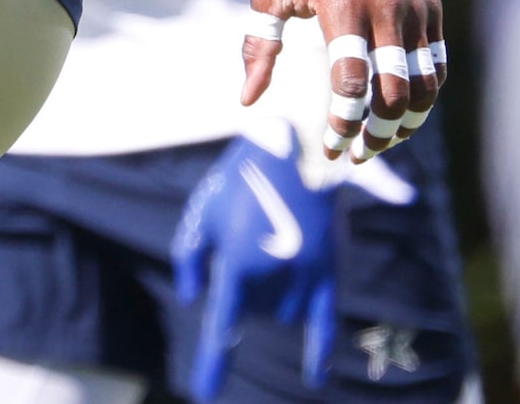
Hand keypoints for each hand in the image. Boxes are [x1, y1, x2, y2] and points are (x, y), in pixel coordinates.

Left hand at [174, 128, 388, 393]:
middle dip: (247, 293)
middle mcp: (273, 273)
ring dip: (273, 302)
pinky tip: (315, 376)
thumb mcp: (201, 209)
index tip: (203, 392)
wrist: (293, 141)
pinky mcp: (330, 269)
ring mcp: (305, 274)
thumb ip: (189, 257)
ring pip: (283, 315)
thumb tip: (194, 298)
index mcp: (236, 260)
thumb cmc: (239, 176)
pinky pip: (325, 321)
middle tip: (249, 244)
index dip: (214, 362)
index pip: (224, 325)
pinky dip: (318, 350)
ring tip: (271, 251)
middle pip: (255, 313)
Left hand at [244, 0, 445, 160]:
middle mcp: (386, 10)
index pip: (352, 83)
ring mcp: (415, 9)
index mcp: (343, 6)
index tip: (330, 146)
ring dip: (406, 122)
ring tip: (381, 141)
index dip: (343, 123)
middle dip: (377, 135)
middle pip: (394, 93)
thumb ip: (261, 47)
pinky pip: (437, 63)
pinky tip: (402, 110)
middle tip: (356, 154)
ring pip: (426, 85)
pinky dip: (424, 94)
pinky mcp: (432, 7)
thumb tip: (247, 100)